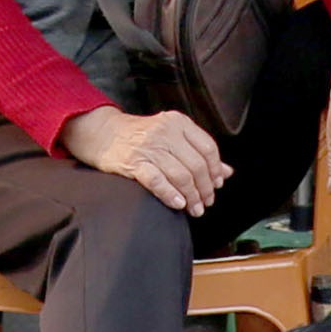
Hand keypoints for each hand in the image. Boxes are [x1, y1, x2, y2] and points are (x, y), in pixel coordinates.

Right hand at [62, 104, 229, 216]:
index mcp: (177, 122)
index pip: (208, 148)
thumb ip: (198, 151)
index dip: (215, 170)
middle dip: (205, 189)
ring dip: (191, 197)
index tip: (217, 184)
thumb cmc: (140, 136)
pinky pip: (157, 181)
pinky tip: (177, 203)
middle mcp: (164, 132)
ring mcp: (148, 147)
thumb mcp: (172, 135)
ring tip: (194, 208)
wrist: (103, 133)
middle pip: (197, 165)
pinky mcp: (133, 162)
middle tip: (206, 202)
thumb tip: (227, 172)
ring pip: (181, 176)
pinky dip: (170, 195)